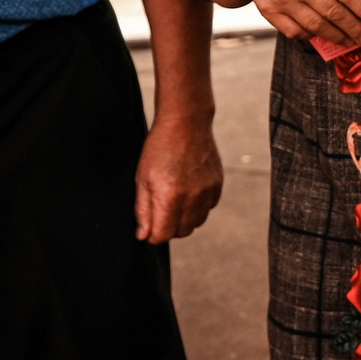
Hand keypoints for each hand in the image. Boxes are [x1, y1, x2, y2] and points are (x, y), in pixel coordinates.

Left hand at [134, 113, 223, 242]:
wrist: (186, 124)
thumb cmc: (159, 149)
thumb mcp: (142, 179)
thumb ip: (143, 210)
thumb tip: (144, 235)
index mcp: (170, 197)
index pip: (162, 235)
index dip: (152, 234)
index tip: (148, 226)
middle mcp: (193, 198)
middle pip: (181, 233)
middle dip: (168, 227)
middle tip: (160, 210)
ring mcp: (208, 192)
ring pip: (197, 223)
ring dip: (184, 219)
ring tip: (175, 201)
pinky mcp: (218, 185)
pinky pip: (208, 208)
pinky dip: (198, 206)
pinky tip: (189, 191)